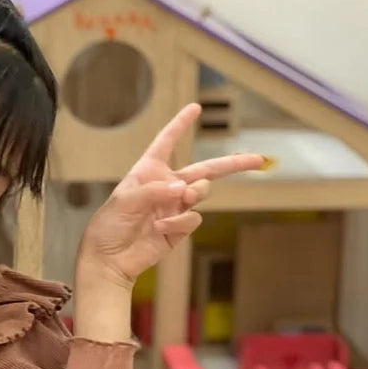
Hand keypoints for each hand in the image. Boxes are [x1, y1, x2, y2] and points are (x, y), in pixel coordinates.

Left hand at [77, 103, 265, 286]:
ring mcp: (175, 207)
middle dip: (233, 163)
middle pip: (206, 169)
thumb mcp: (125, 201)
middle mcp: (166, 186)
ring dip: (194, 194)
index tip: (195, 108)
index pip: (166, 142)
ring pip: (202, 191)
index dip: (180, 124)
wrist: (108, 260)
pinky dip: (179, 222)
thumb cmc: (109, 226)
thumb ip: (155, 190)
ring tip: (181, 200)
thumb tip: (184, 190)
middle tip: (258, 159)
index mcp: (148, 172)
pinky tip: (160, 228)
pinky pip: (193, 218)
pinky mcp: (179, 228)